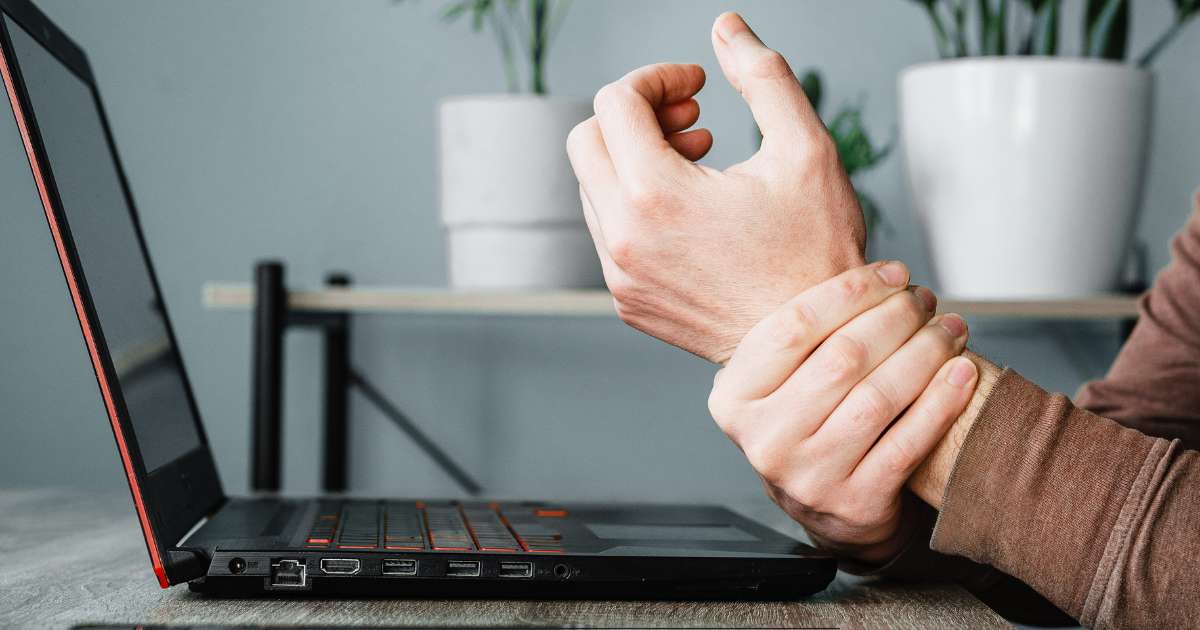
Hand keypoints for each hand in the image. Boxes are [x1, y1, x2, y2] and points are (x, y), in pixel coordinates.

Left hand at [567, 12, 864, 362]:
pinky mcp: (627, 300)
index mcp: (656, 197)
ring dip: (637, 160)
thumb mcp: (805, 150)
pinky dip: (638, 205)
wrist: (814, 348)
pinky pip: (609, 231)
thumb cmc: (817, 257)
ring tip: (700, 164)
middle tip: (693, 123)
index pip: (615, 102)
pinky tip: (692, 210)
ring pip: (594, 186)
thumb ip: (763, 76)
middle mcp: (624, 239)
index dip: (657, 78)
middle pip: (588, 138)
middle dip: (637, 115)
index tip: (697, 88)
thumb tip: (728, 29)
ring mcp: (620, 275)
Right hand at [707, 262, 978, 563]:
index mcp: (734, 398)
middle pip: (842, 358)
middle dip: (895, 318)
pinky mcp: (854, 504)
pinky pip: (908, 441)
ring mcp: (806, 476)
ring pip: (879, 397)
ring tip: (950, 328)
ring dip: (926, 353)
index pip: (793, 326)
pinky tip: (962, 371)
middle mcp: (763, 439)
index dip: (851, 292)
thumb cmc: (808, 418)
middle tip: (925, 299)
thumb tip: (860, 255)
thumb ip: (803, 329)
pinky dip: (942, 400)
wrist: (823, 504)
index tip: (894, 272)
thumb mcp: (780, 377)